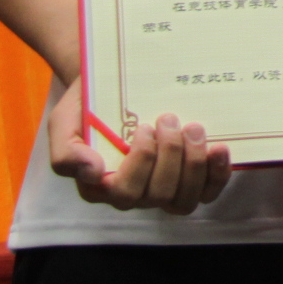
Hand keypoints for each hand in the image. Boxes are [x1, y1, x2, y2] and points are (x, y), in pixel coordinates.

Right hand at [47, 82, 230, 213]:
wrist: (115, 84)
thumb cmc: (88, 105)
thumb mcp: (64, 123)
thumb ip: (67, 152)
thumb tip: (92, 173)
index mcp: (101, 186)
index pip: (125, 192)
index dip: (142, 162)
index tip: (144, 127)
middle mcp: (134, 194)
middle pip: (160, 196)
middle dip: (171, 156)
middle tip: (170, 120)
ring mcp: (164, 188)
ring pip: (184, 200)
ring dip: (194, 165)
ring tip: (194, 129)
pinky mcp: (190, 179)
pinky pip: (208, 191)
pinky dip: (217, 173)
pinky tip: (219, 148)